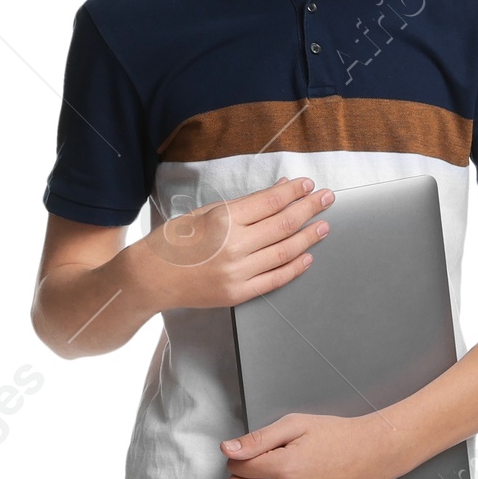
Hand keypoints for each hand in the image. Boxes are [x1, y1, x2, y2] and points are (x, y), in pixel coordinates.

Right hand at [131, 177, 333, 312]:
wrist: (150, 278)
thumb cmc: (173, 241)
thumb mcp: (205, 212)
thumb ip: (243, 205)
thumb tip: (276, 193)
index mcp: (224, 219)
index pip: (270, 202)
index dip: (294, 192)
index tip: (309, 185)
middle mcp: (234, 246)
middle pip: (283, 224)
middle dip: (309, 209)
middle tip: (327, 198)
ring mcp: (238, 272)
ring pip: (284, 251)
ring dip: (308, 237)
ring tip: (323, 225)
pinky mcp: (238, 293)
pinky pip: (275, 279)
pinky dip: (294, 267)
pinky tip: (307, 256)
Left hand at [221, 411, 396, 478]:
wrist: (374, 454)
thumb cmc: (338, 436)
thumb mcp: (296, 425)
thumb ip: (259, 439)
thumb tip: (228, 450)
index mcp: (284, 465)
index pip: (237, 467)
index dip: (237, 457)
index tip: (248, 454)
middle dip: (238, 477)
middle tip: (253, 468)